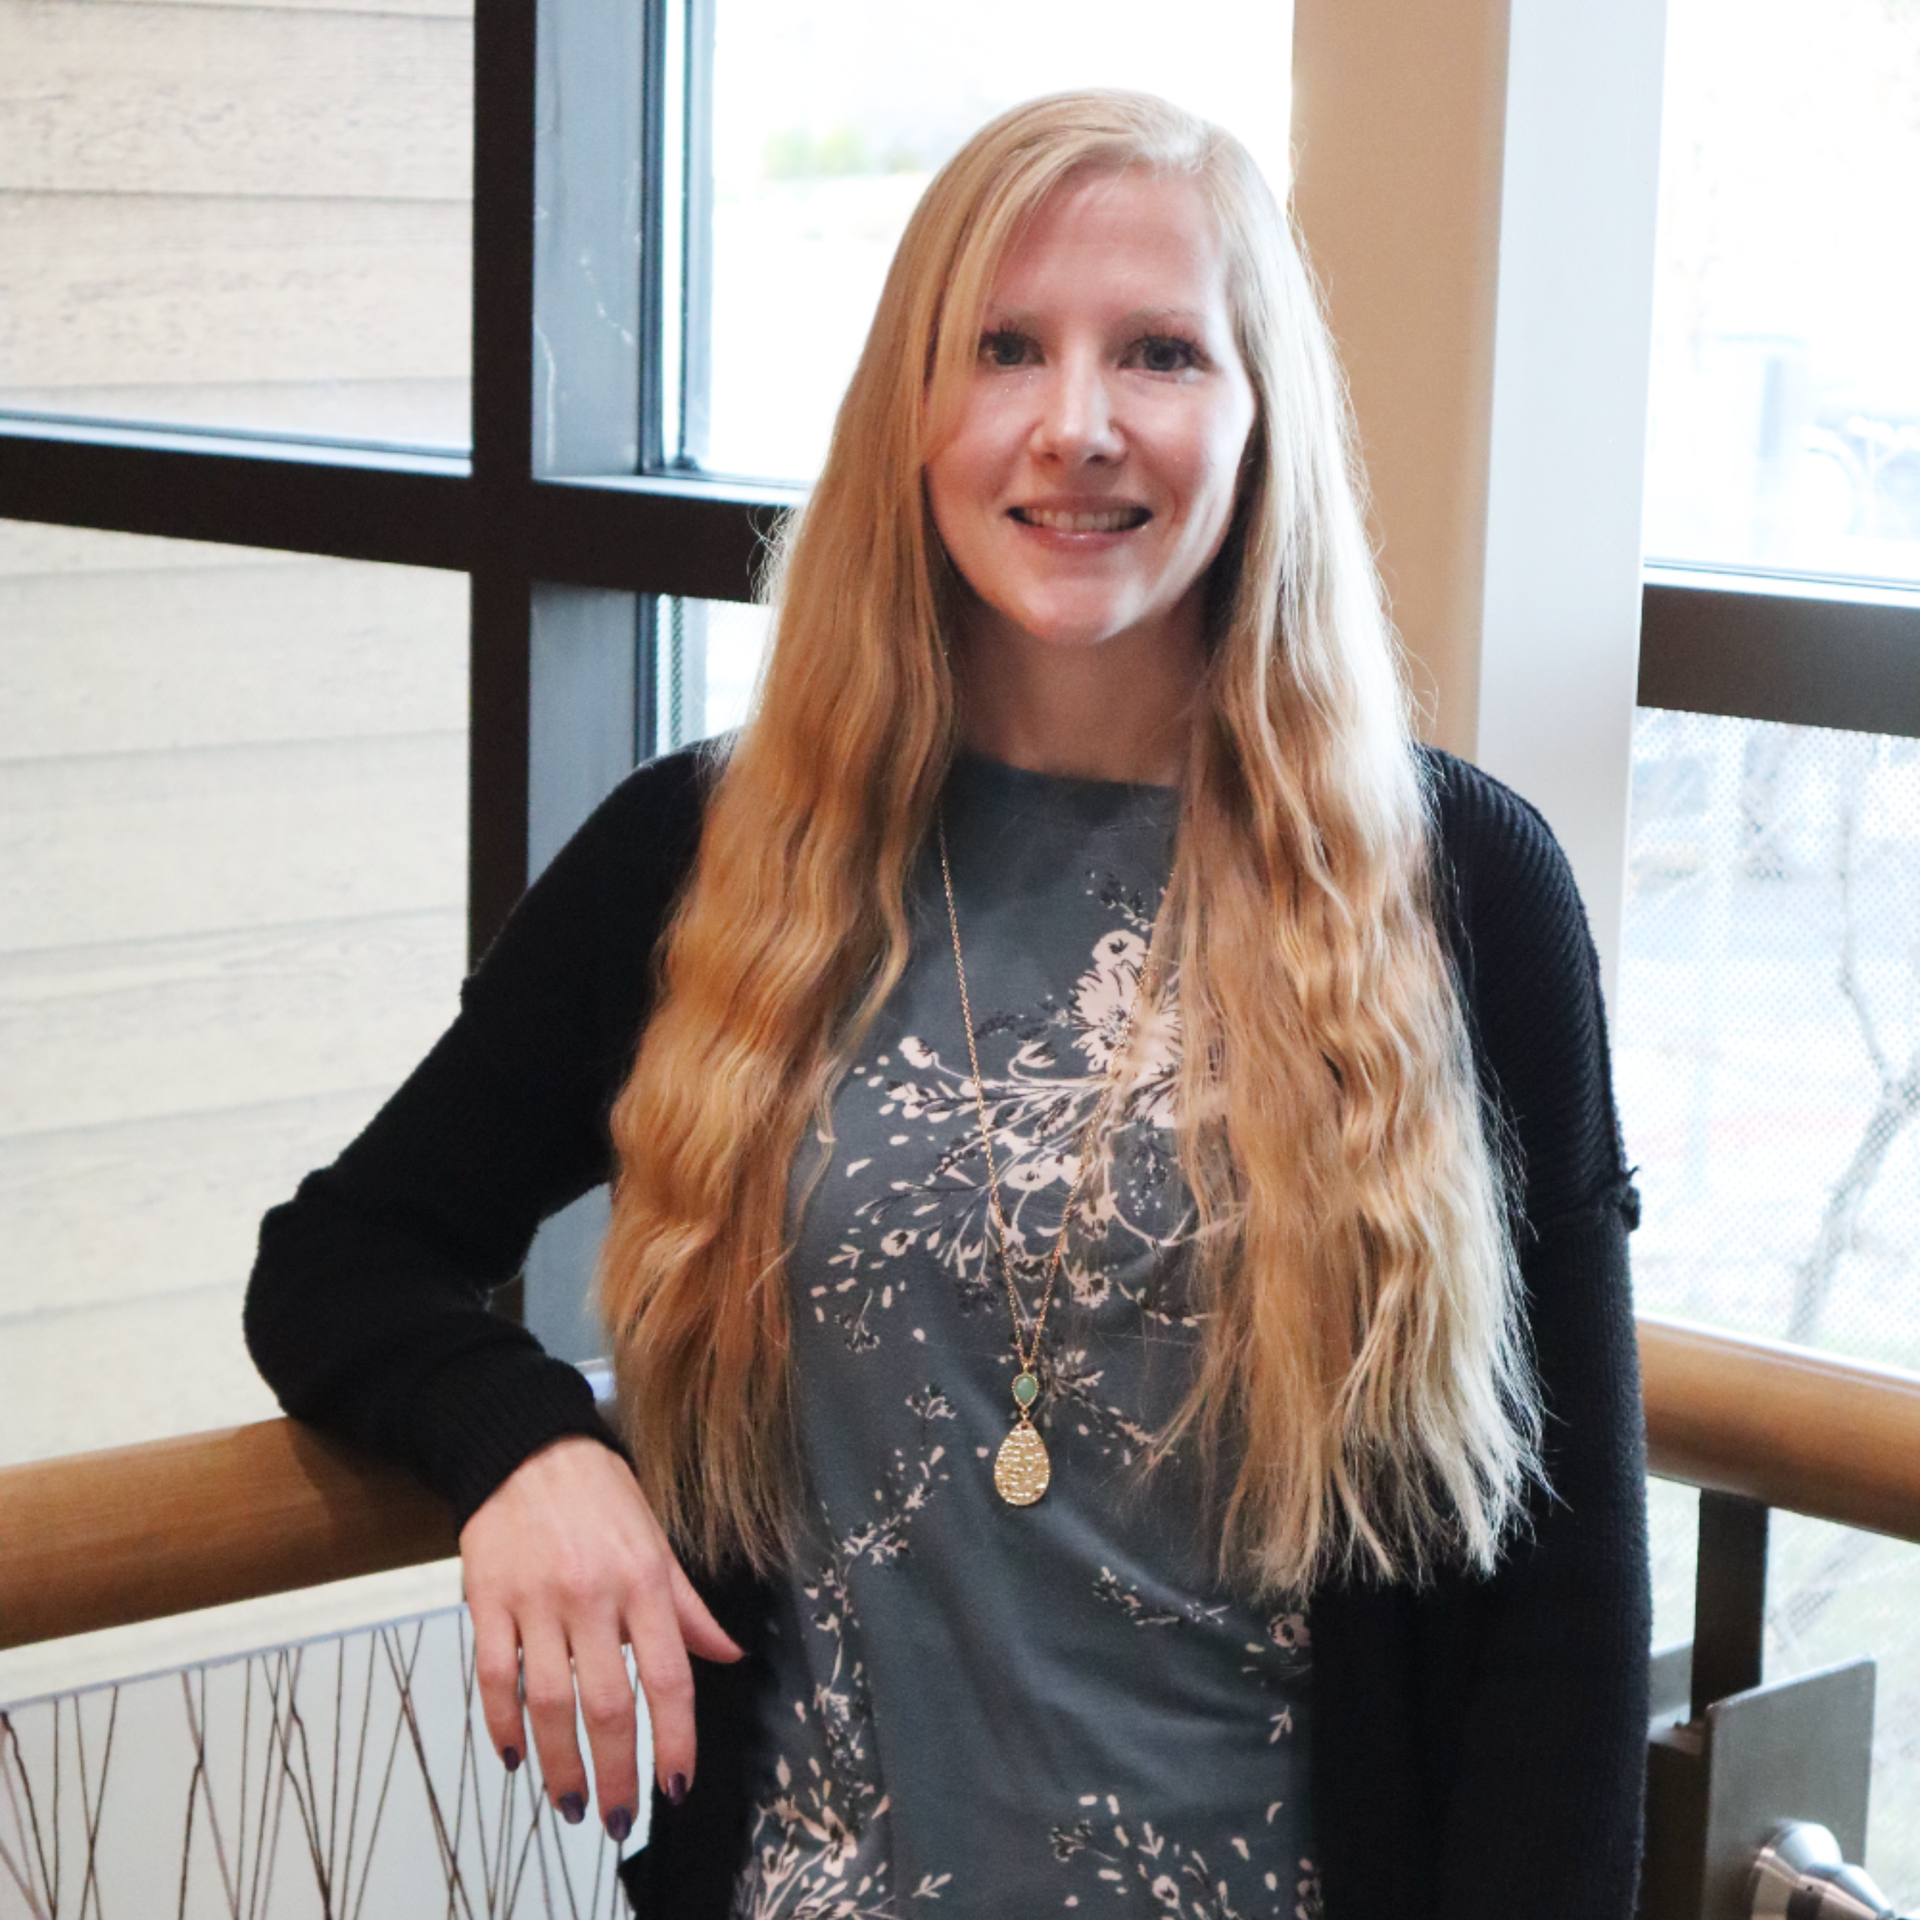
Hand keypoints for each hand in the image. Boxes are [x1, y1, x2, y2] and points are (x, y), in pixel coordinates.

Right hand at [460, 1435, 743, 1840]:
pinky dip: (504, 1725)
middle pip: (608, 1704)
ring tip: (572, 1803)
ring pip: (550, 1702)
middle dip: (618, 1773)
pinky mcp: (488, 1600)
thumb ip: (689, 1607)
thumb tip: (729, 1655)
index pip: (668, 1675)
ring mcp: (537, 1599)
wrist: (524, 1443)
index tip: (677, 1786)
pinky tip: (517, 1757)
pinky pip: (495, 1677)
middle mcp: (594, 1595)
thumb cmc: (600, 1492)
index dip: (675, 1738)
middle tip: (621, 1820)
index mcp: (645, 1580)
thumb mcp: (657, 1540)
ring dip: (561, 1765)